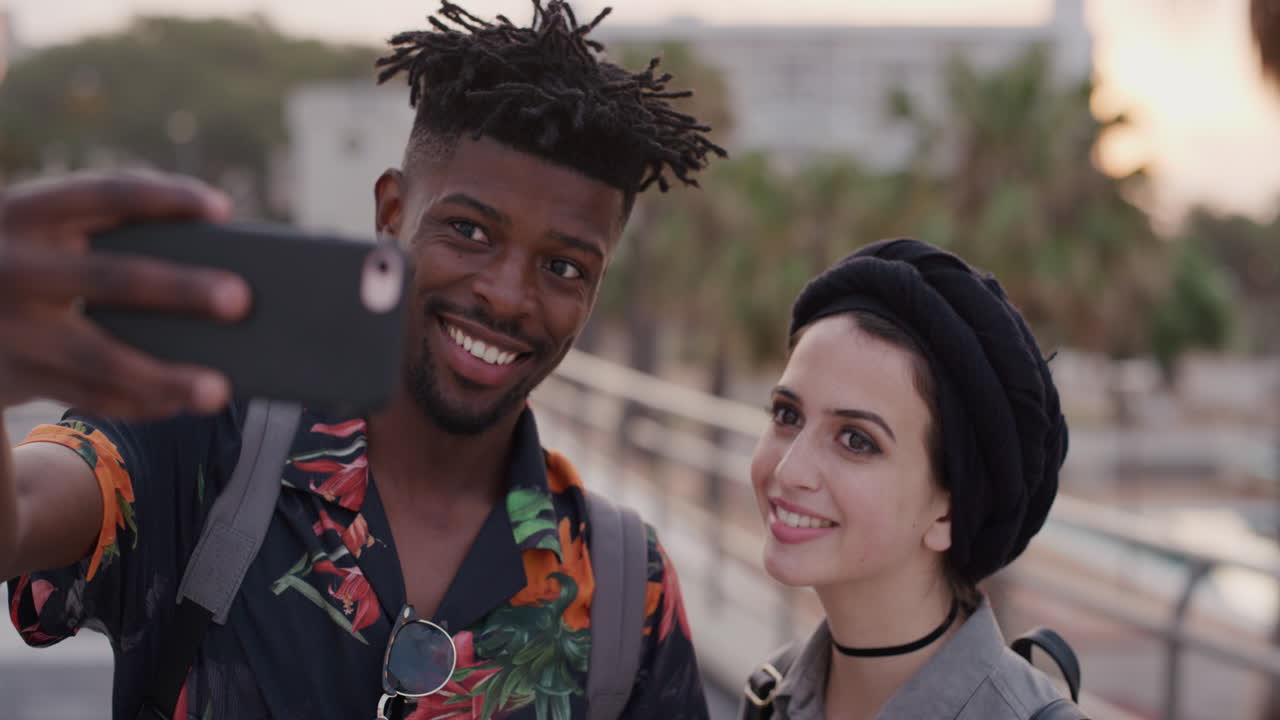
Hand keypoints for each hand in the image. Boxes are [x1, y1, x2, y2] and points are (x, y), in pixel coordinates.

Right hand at [0, 171, 250, 416]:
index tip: (224, 209)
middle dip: (179, 289)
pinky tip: (178, 404)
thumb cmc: (22, 261)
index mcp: (24, 212)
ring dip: (165, 378)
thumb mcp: (38, 233)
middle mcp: (11, 266)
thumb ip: (103, 236)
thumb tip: (211, 261)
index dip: (165, 198)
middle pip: (110, 277)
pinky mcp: (12, 375)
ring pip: (100, 357)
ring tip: (220, 390)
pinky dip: (138, 403)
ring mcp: (9, 327)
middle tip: (241, 300)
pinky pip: (87, 395)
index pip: (103, 194)